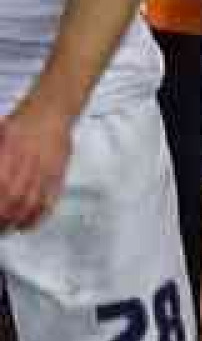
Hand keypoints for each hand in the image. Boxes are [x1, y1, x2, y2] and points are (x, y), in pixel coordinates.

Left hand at [0, 95, 73, 228]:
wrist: (53, 110)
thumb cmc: (24, 121)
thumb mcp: (0, 133)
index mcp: (11, 149)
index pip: (2, 184)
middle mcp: (29, 161)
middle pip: (14, 197)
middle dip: (3, 217)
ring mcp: (45, 170)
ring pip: (31, 203)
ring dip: (18, 220)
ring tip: (7, 229)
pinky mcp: (57, 176)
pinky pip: (49, 201)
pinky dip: (38, 217)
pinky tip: (27, 225)